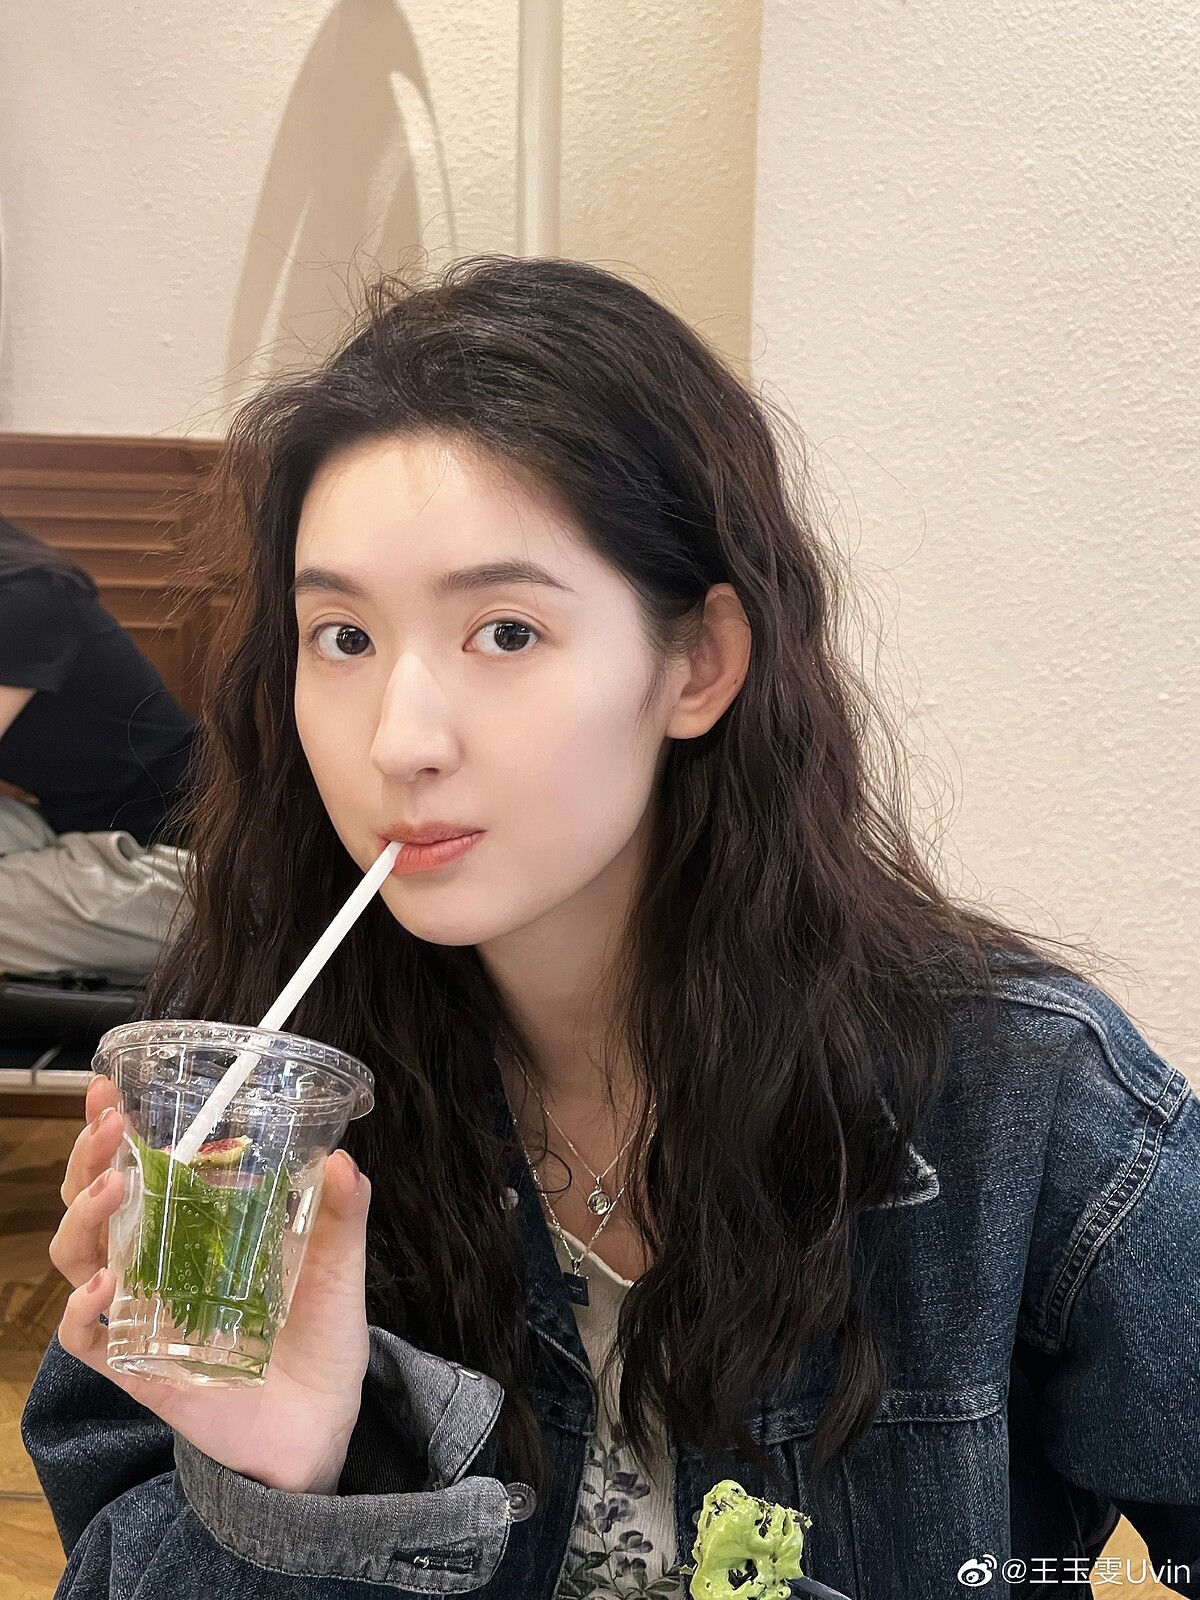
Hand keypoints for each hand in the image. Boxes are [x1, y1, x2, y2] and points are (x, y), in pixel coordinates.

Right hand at [49, 1073, 370, 1493]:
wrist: (323, 1424)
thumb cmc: (319, 1337)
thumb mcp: (337, 1264)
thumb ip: (342, 1213)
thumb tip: (344, 1159)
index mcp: (192, 1231)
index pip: (135, 1170)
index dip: (111, 1131)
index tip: (109, 1088)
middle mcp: (155, 1267)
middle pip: (91, 1205)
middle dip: (88, 1160)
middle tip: (110, 1124)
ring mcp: (141, 1315)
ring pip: (76, 1258)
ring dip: (84, 1217)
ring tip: (115, 1188)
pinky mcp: (138, 1368)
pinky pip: (86, 1339)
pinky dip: (83, 1309)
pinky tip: (108, 1283)